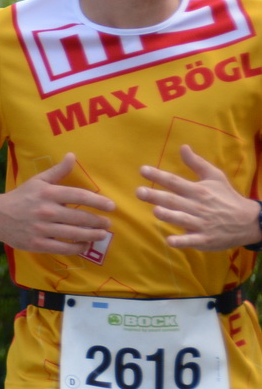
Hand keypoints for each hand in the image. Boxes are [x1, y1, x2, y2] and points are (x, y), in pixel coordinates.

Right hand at [0, 153, 114, 252]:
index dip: (98, 202)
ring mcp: (42, 229)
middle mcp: (46, 211)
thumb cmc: (20, 197)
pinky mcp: (37, 244)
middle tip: (108, 224)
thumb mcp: (38, 181)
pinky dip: (77, 247)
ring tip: (102, 235)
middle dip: (98, 222)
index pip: (79, 196)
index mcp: (48, 193)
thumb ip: (57, 171)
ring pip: (74, 234)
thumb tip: (72, 155)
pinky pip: (63, 248)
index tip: (111, 206)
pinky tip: (84, 245)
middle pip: (80, 218)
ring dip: (92, 235)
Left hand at [137, 145, 259, 250]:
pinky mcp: (205, 239)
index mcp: (199, 190)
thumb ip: (197, 163)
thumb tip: (183, 147)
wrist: (249, 221)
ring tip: (155, 210)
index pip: (175, 181)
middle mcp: (198, 206)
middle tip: (139, 192)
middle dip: (156, 196)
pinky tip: (170, 241)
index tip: (142, 170)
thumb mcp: (215, 176)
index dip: (159, 175)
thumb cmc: (227, 197)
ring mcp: (201, 223)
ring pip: (182, 219)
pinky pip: (191, 240)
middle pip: (174, 200)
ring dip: (169, 215)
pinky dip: (181, 241)